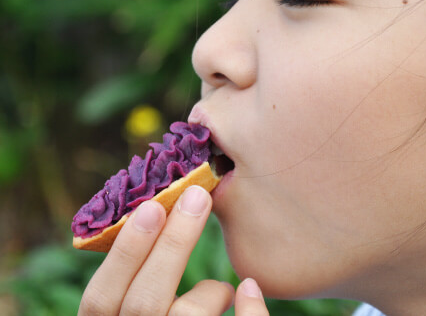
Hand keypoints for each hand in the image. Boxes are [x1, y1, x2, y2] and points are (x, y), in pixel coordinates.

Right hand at [78, 185, 268, 314]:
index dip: (123, 254)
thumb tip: (158, 218)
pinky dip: (250, 313)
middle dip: (171, 247)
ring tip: (223, 289)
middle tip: (198, 198)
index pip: (99, 301)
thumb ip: (133, 290)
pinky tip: (248, 288)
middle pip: (143, 305)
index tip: (153, 206)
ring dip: (208, 291)